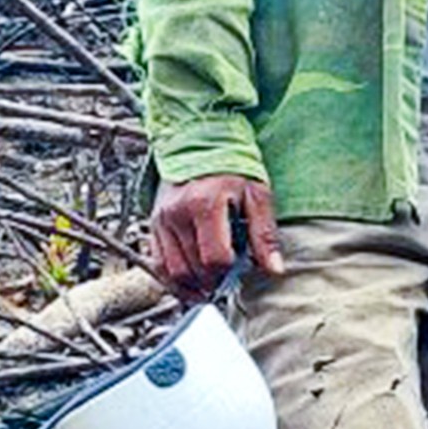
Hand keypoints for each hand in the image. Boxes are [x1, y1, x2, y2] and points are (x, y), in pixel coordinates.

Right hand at [150, 174, 283, 299]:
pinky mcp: (153, 223)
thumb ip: (264, 234)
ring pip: (172, 270)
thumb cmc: (233, 166)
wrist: (201, 142)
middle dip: (213, 281)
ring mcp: (161, 219)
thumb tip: (274, 268)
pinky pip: (157, 262)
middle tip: (229, 282)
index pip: (215, 257)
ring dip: (192, 285)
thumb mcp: (258, 195)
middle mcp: (177, 214)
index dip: (230, 272)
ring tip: (212, 286)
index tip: (242, 272)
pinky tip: (191, 285)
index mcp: (204, 205)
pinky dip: (172, 279)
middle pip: (192, 268)